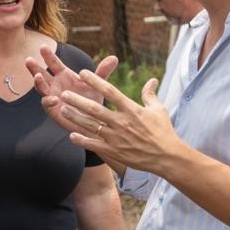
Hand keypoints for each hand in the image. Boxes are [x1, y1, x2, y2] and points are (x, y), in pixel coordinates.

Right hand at [25, 45, 118, 134]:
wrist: (93, 120)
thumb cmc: (93, 100)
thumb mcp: (98, 84)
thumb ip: (103, 71)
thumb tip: (114, 57)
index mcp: (64, 75)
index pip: (54, 63)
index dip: (48, 55)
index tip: (43, 46)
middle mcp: (55, 84)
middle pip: (41, 74)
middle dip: (35, 67)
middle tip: (29, 59)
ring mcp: (52, 96)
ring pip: (41, 88)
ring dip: (38, 82)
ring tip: (37, 76)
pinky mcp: (52, 110)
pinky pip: (47, 104)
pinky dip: (48, 100)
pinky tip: (53, 98)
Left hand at [57, 72, 185, 174]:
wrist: (166, 157)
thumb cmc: (163, 131)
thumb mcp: (158, 109)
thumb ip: (150, 94)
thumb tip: (152, 80)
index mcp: (131, 109)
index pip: (110, 91)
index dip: (95, 81)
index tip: (82, 73)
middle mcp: (121, 122)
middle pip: (95, 109)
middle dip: (77, 101)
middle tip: (64, 93)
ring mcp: (116, 138)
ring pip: (91, 126)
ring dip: (75, 118)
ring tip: (62, 110)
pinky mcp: (114, 151)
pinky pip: (94, 145)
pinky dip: (82, 140)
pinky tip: (71, 135)